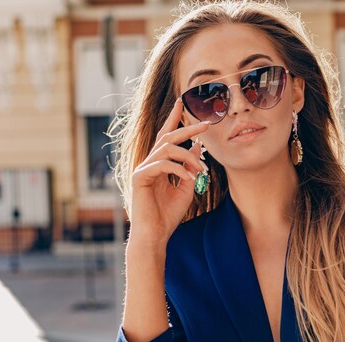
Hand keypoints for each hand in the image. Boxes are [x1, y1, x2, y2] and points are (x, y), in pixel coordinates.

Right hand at [129, 98, 209, 244]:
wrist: (155, 235)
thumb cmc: (169, 215)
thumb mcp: (186, 187)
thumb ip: (190, 167)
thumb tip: (196, 146)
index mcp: (159, 164)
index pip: (166, 137)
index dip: (174, 120)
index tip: (182, 103)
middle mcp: (149, 163)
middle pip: (167, 137)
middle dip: (187, 128)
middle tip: (205, 124)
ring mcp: (142, 169)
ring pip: (166, 149)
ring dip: (188, 156)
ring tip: (201, 169)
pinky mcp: (139, 177)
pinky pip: (162, 164)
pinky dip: (179, 170)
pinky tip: (190, 179)